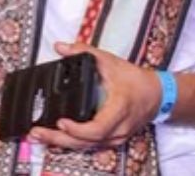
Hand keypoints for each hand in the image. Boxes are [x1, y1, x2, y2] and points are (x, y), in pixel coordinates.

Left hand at [29, 42, 160, 149]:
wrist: (157, 96)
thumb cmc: (135, 80)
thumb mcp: (109, 61)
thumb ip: (84, 52)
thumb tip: (60, 47)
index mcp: (118, 110)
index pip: (98, 128)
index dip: (79, 129)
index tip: (61, 122)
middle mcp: (117, 128)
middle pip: (87, 142)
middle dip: (60, 140)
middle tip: (36, 133)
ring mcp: (116, 136)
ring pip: (88, 147)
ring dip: (62, 143)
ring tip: (39, 136)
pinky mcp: (112, 138)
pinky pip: (91, 145)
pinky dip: (72, 142)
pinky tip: (56, 138)